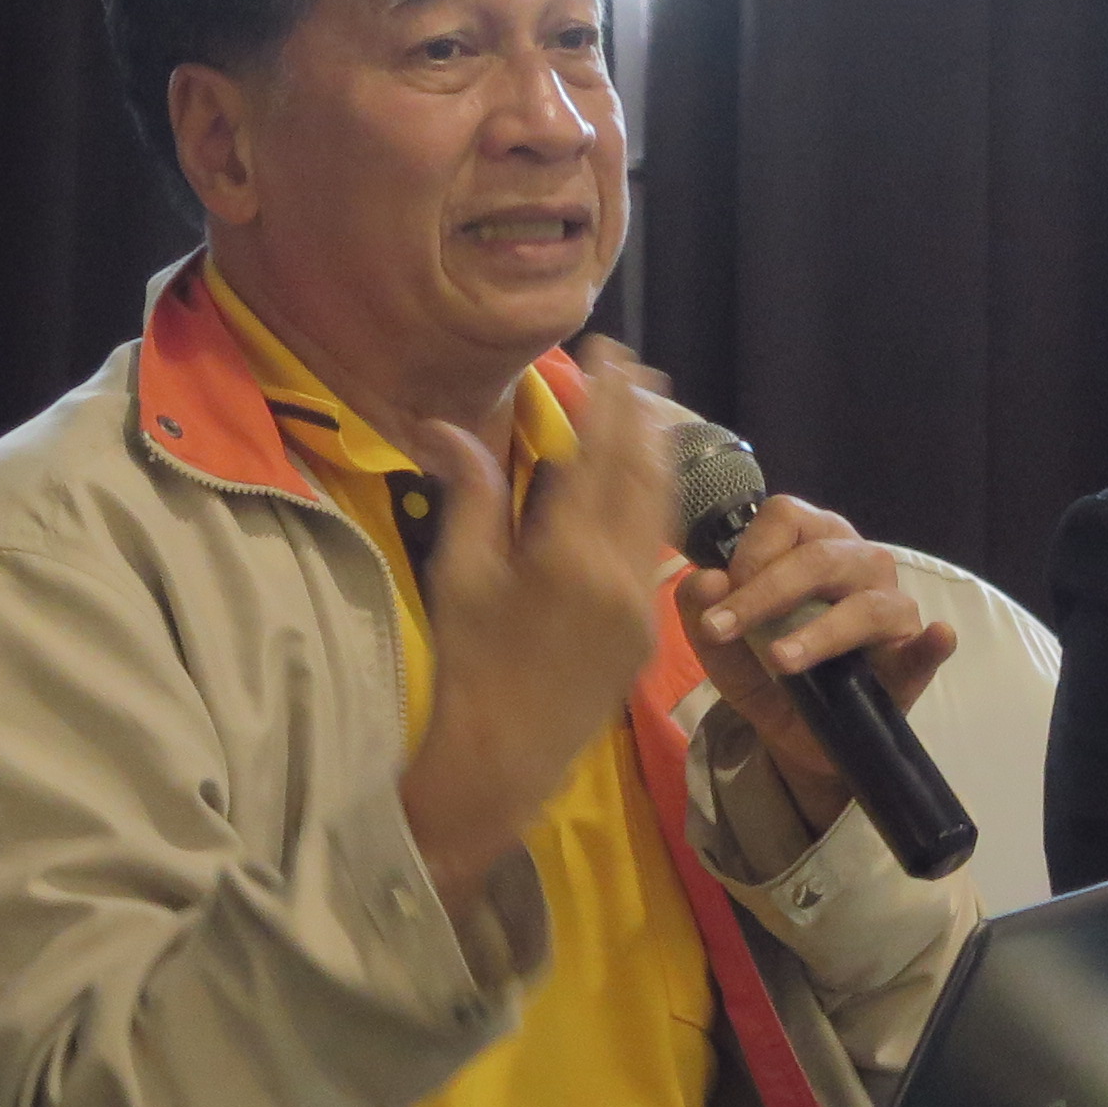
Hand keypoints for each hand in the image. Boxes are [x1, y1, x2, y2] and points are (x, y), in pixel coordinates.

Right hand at [403, 339, 679, 914]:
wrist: (505, 753)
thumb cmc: (469, 661)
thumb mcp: (459, 575)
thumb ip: (470, 495)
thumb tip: (446, 424)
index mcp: (568, 555)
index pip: (598, 454)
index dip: (605, 398)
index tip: (606, 353)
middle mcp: (620, 573)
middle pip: (643, 473)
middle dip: (640, 415)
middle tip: (635, 367)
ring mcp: (643, 602)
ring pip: (660, 509)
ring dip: (658, 455)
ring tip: (651, 409)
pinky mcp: (650, 626)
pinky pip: (658, 547)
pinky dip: (654, 504)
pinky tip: (646, 482)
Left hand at [683, 493, 957, 836]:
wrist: (803, 735)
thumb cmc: (768, 674)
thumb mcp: (723, 650)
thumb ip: (703, 614)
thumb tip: (704, 580)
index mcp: (812, 544)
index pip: (786, 517)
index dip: (748, 552)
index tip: (720, 602)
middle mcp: (858, 564)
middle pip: (821, 557)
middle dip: (766, 593)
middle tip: (724, 630)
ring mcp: (892, 607)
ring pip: (866, 604)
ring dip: (820, 632)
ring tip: (782, 662)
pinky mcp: (913, 655)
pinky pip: (926, 646)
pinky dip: (931, 642)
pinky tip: (937, 636)